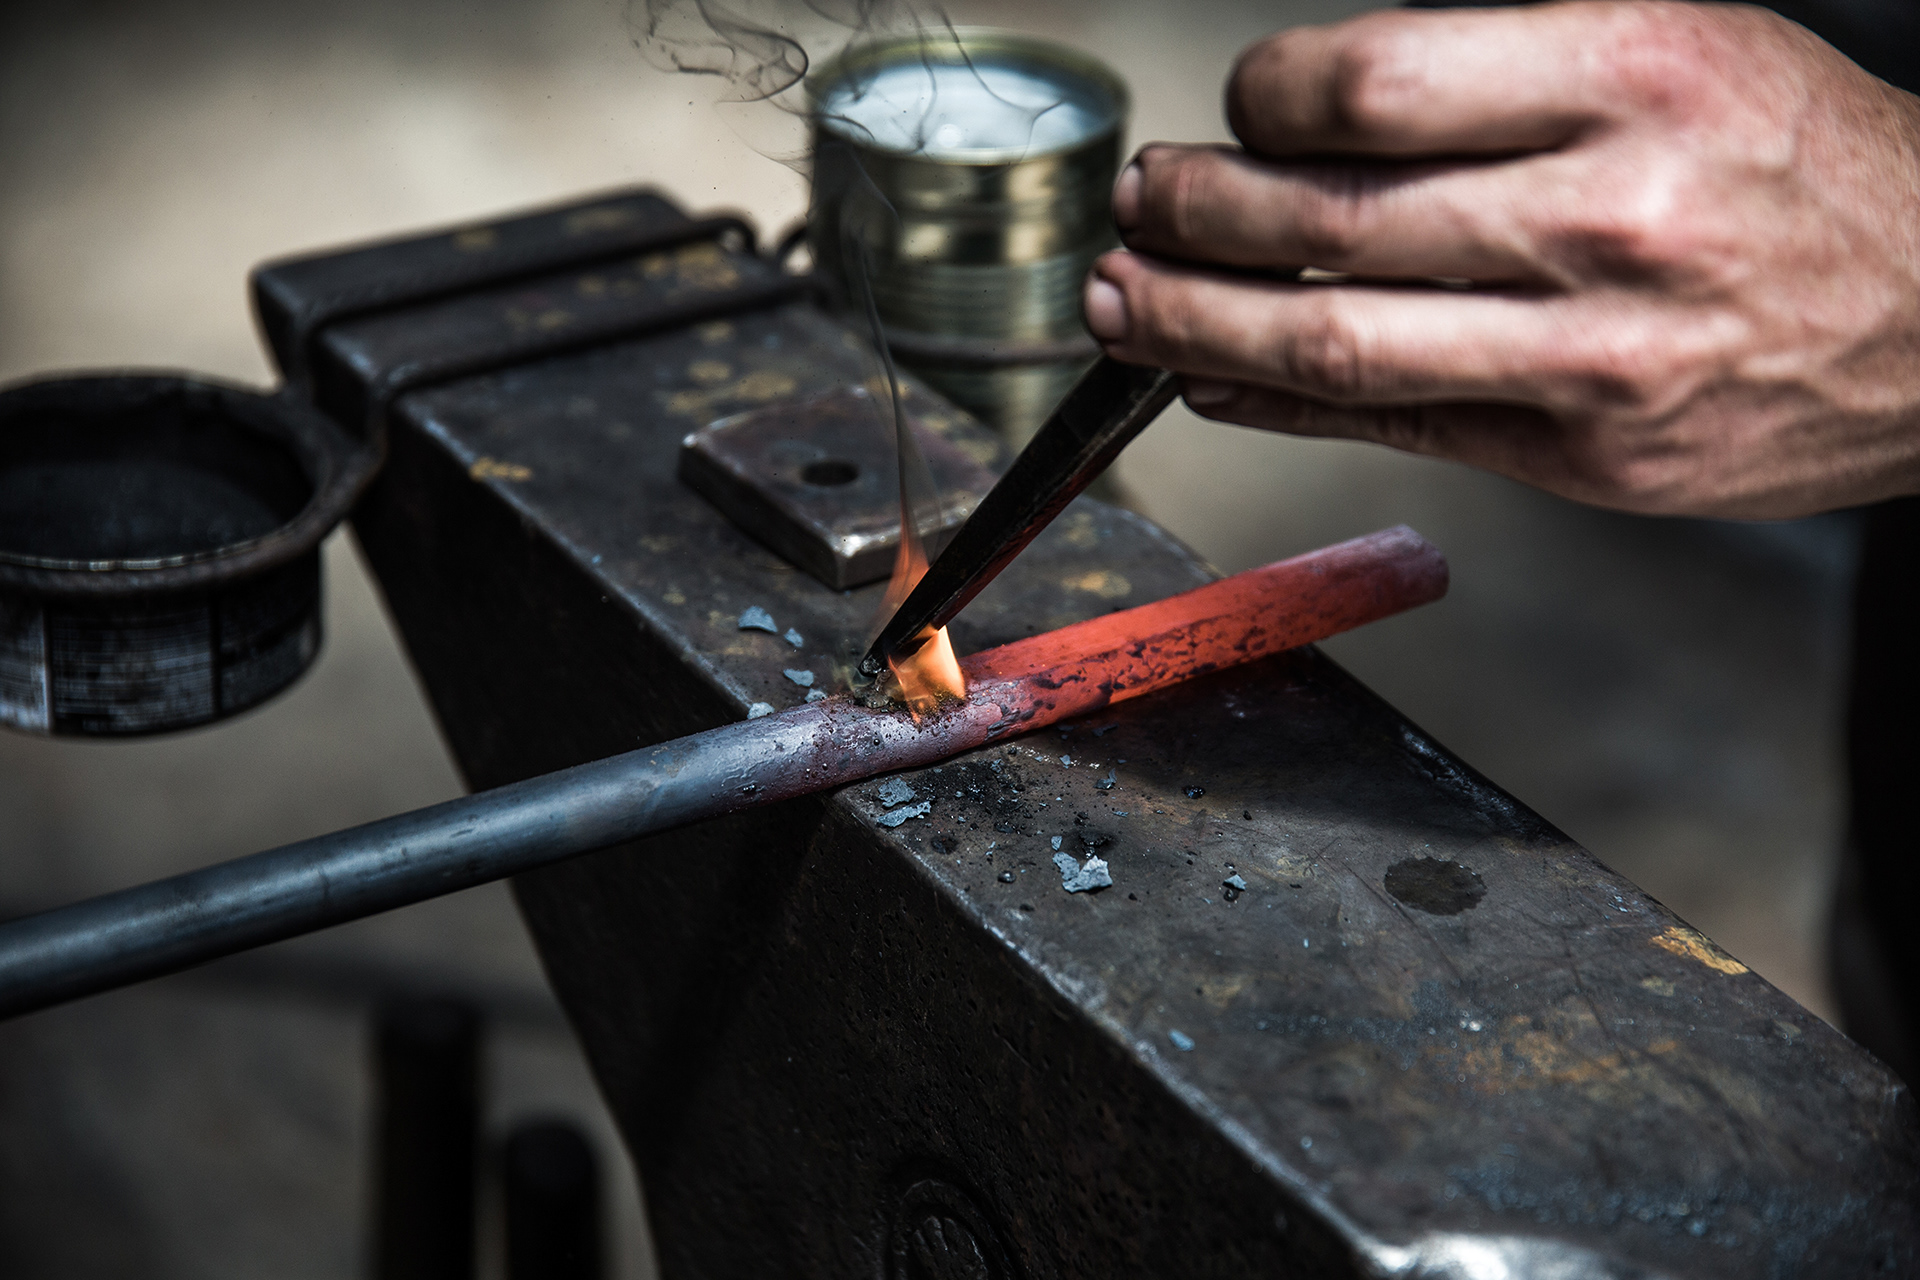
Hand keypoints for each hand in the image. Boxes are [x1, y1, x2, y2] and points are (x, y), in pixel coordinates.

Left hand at [1082, 1, 1919, 518]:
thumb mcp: (1681, 46)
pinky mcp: (1579, 455)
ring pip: (1332, 342)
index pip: (1372, 84)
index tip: (1237, 106)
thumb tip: (1315, 111)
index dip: (1263, 98)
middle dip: (1192, 214)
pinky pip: (1387, 425)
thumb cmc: (1804, 168)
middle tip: (1138, 204)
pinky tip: (1206, 376)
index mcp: (1634, 74)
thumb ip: (1499, 70)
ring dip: (1194, 322)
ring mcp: (1591, 353)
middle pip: (1325, 220)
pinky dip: (1272, 402)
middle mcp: (1607, 214)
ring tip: (1123, 302)